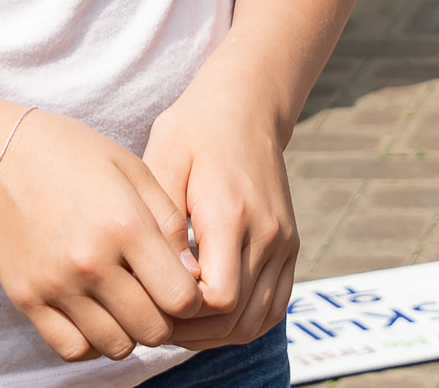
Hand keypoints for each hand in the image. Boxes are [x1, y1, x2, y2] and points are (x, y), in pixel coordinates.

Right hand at [0, 106, 204, 361]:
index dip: (193, 297)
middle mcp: (91, 263)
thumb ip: (168, 220)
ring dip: (130, 332)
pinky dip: (92, 343)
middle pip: (153, 330)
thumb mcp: (130, 166)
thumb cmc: (68, 152)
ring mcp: (56, 286)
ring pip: (116, 346)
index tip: (183, 282)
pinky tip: (96, 315)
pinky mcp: (26, 300)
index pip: (181, 298)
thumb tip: (192, 273)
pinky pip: (73, 350)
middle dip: (165, 317)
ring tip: (126, 302)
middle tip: (155, 293)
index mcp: (125, 225)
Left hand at [143, 71, 301, 350]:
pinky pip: (274, 306)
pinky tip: (209, 318)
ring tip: (176, 325)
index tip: (149, 300)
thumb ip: (162, 221)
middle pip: (235, 317)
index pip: (218, 297)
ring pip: (256, 320)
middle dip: (191, 332)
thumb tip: (163, 277)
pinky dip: (243, 323)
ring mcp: (284, 242)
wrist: (246, 105)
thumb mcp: (164, 160)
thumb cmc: (194, 130)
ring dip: (215, 334)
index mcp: (231, 212)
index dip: (182, 313)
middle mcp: (267, 232)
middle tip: (152, 322)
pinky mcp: (289, 246)